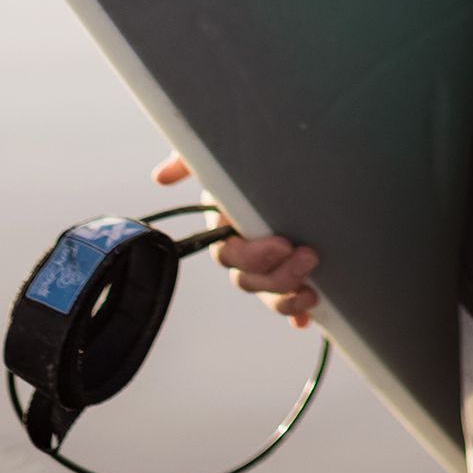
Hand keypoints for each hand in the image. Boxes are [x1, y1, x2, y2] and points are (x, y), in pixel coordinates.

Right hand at [151, 152, 320, 327]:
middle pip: (248, 279)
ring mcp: (266, 265)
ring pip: (267, 294)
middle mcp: (243, 248)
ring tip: (312, 289)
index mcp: (227, 225)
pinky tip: (306, 319)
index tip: (282, 245)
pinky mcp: (291, 274)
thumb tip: (160, 177)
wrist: (302, 160)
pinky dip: (295, 313)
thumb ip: (191, 160)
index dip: (254, 256)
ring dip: (287, 296)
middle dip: (278, 276)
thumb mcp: (224, 153)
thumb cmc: (256, 157)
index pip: (230, 254)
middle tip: (308, 256)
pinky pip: (289, 303)